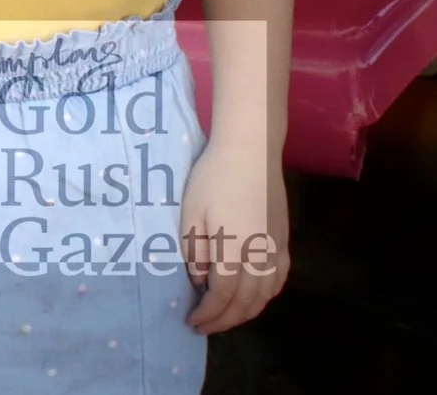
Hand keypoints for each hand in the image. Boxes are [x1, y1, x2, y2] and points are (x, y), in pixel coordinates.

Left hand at [181, 139, 288, 332]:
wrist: (251, 151)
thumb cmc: (213, 176)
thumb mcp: (191, 211)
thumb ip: (195, 249)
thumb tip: (198, 279)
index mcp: (235, 247)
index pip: (223, 293)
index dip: (209, 312)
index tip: (193, 322)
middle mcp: (261, 253)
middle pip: (247, 300)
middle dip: (225, 319)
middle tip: (205, 327)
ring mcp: (277, 248)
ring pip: (266, 294)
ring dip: (246, 312)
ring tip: (225, 318)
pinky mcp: (285, 240)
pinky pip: (280, 279)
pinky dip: (266, 296)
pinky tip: (254, 299)